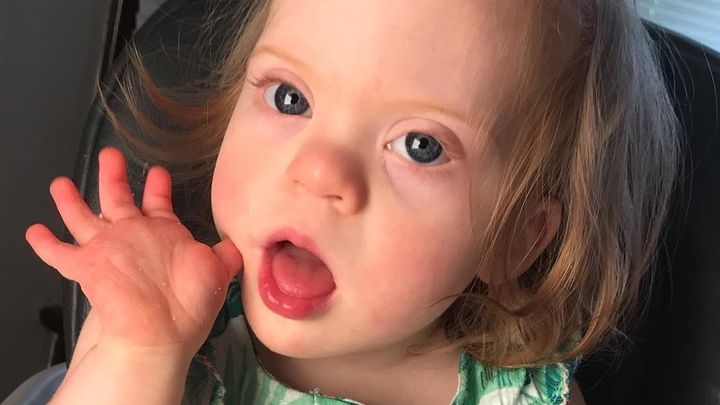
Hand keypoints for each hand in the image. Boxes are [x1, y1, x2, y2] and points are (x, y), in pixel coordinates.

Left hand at [26, 147, 242, 355]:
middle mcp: (132, 230)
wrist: (159, 330)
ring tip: (58, 185)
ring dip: (68, 200)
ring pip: (81, 216)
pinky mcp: (85, 265)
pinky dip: (44, 244)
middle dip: (113, 175)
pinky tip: (33, 232)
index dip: (158, 187)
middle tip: (111, 156)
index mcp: (165, 230)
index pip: (159, 202)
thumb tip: (236, 245)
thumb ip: (225, 254)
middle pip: (118, 196)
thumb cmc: (190, 304)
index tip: (158, 173)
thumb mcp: (218, 272)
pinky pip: (58, 253)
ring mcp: (106, 245)